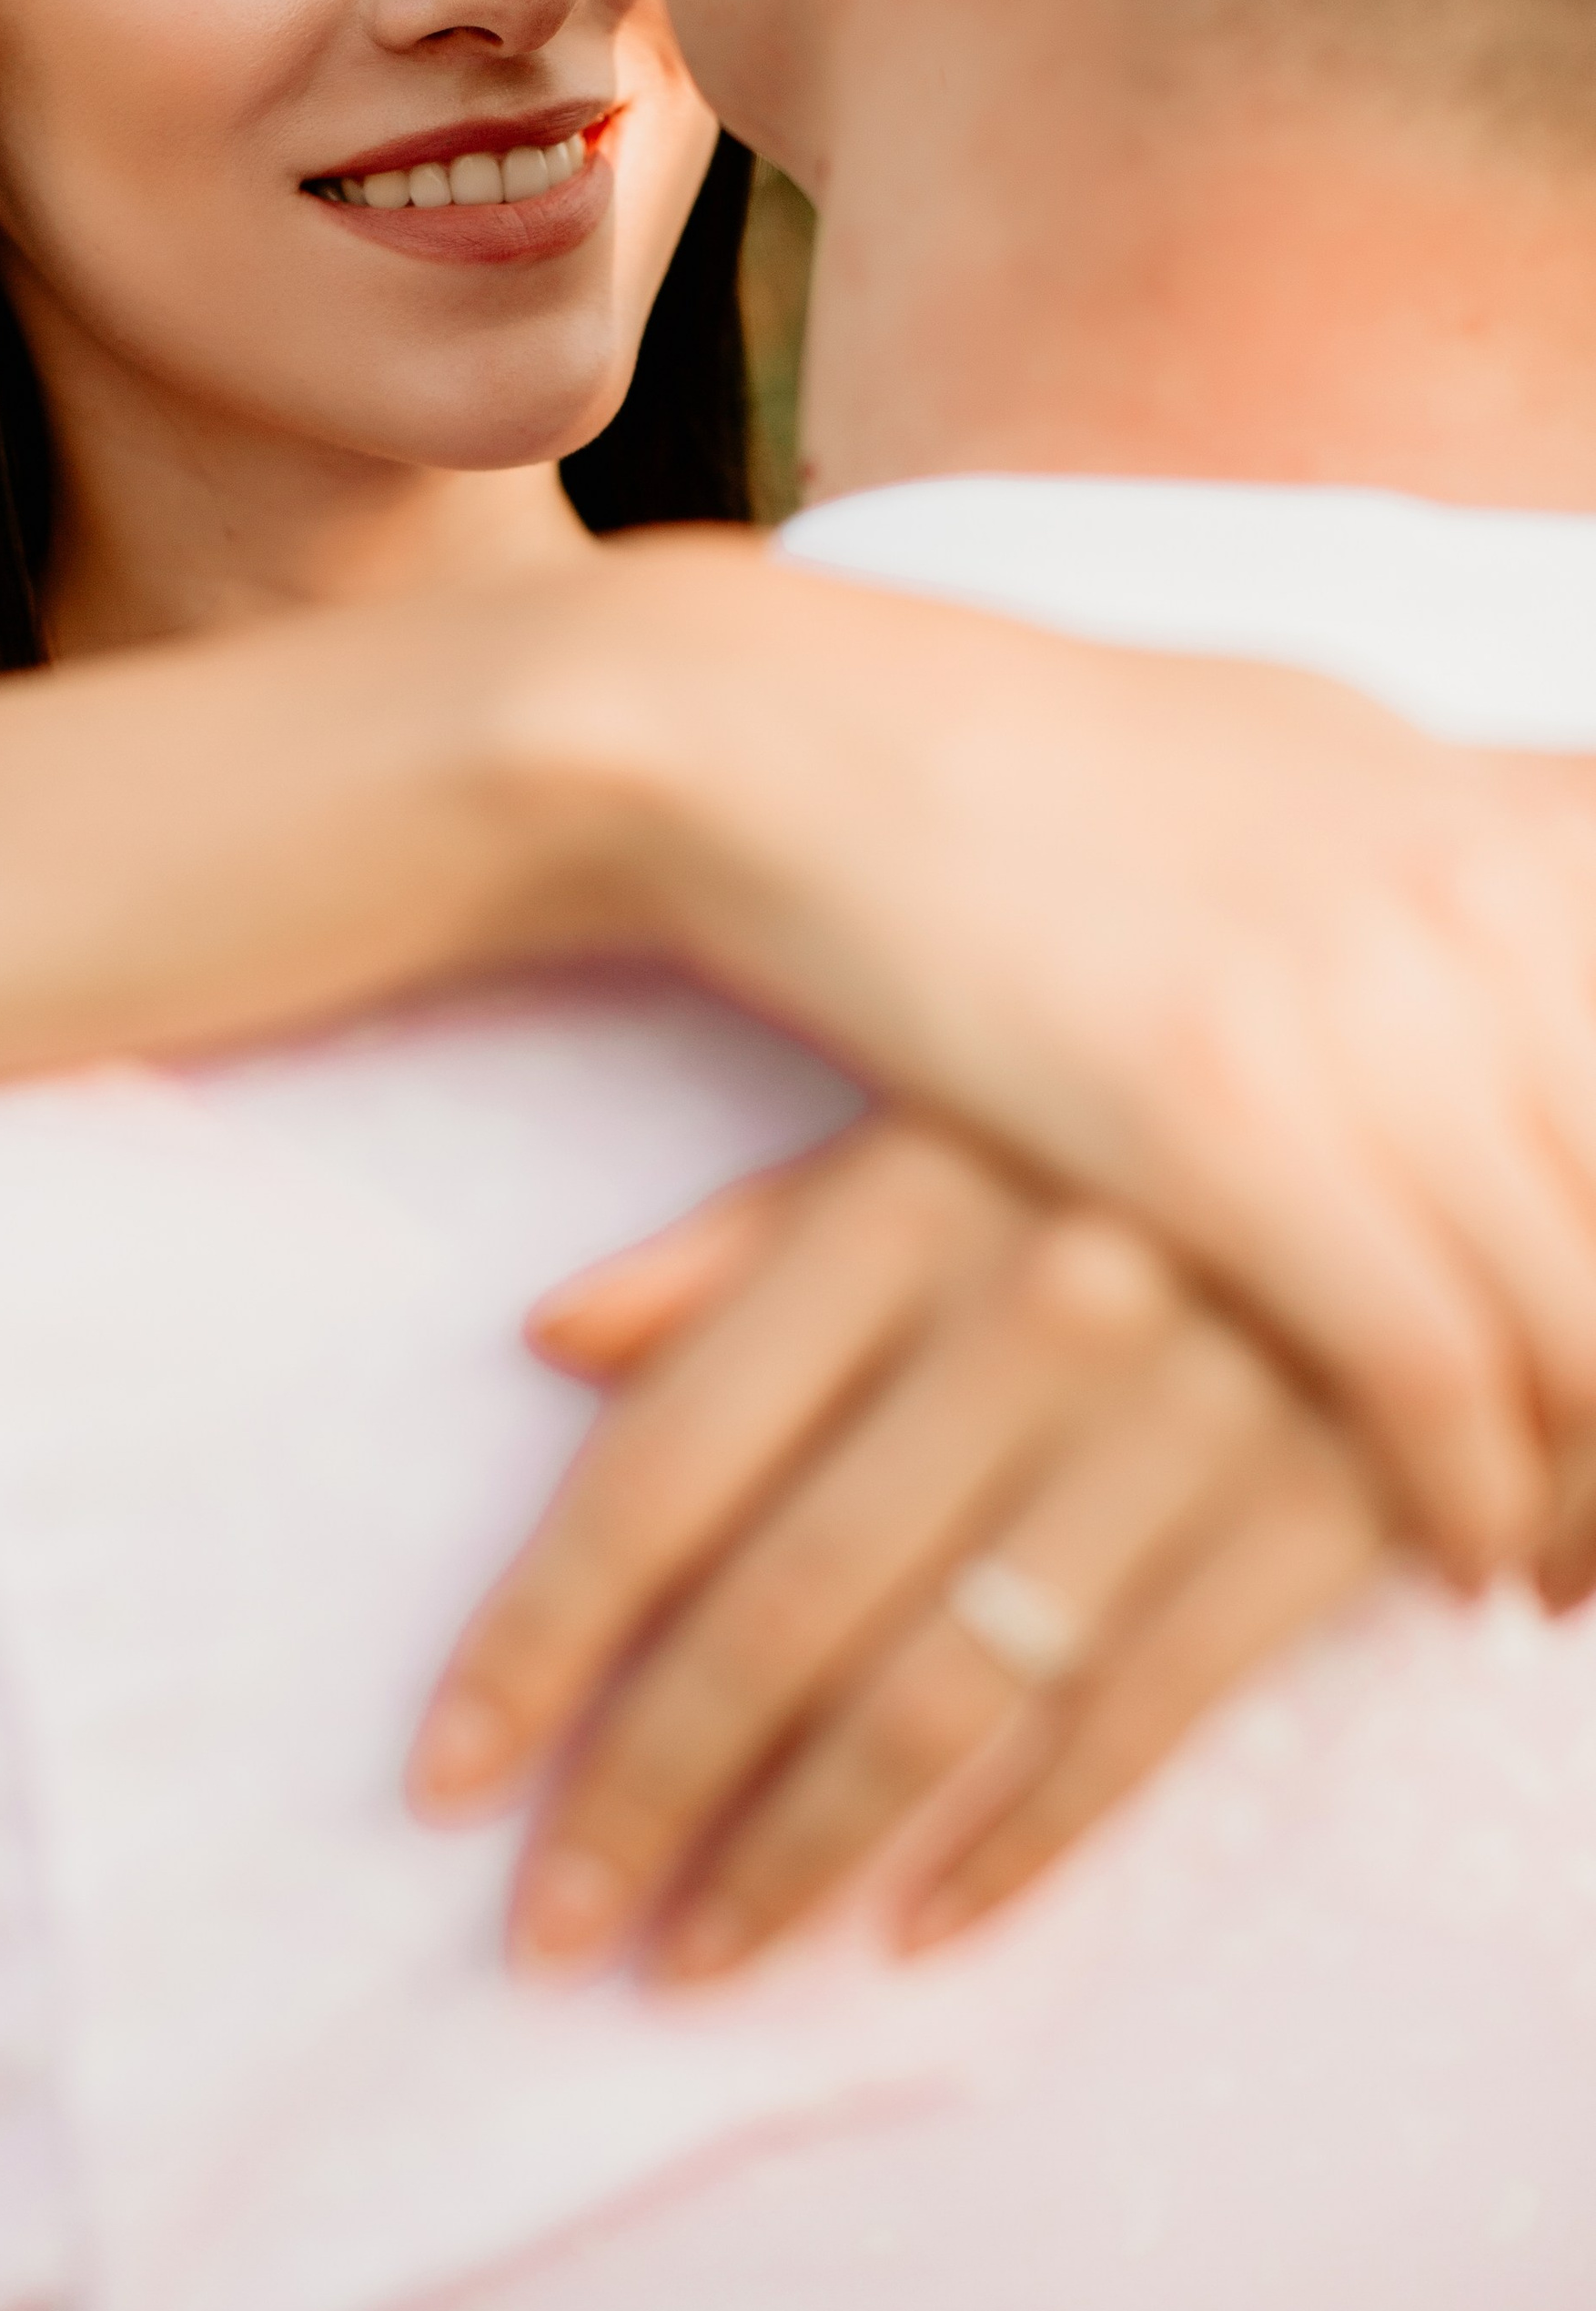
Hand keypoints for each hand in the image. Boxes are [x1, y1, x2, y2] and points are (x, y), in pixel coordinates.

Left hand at [411, 1117, 1388, 1979]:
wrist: (1425, 1143)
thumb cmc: (1118, 1138)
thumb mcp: (929, 1134)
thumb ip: (735, 1242)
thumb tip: (541, 1338)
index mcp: (902, 1207)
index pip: (665, 1466)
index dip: (536, 1640)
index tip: (444, 1782)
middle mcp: (1032, 1316)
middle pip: (783, 1609)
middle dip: (646, 1792)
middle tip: (549, 1926)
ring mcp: (1187, 1426)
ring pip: (942, 1697)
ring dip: (797, 1857)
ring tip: (691, 1958)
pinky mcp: (1318, 1521)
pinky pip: (1134, 1727)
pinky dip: (1015, 1850)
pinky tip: (910, 1932)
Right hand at [552, 540, 1595, 1584]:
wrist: (795, 741)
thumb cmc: (1020, 757)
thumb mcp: (1296, 753)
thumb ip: (1453, 847)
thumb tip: (1561, 872)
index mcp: (1505, 827)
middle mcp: (1475, 911)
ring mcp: (1363, 1014)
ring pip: (1583, 1324)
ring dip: (1591, 1486)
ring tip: (1555, 1569)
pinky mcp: (1226, 1128)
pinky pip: (1433, 1368)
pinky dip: (1471, 1493)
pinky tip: (1452, 1559)